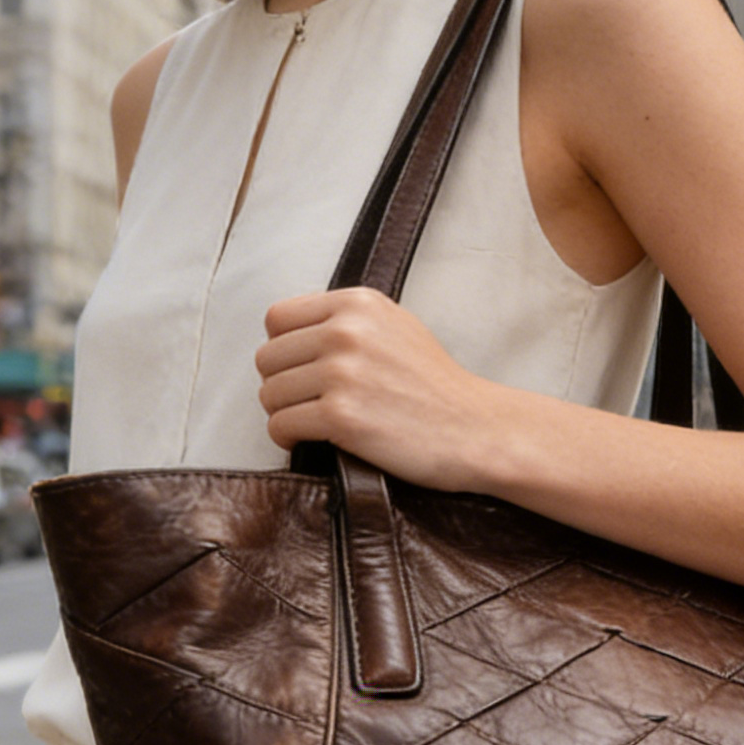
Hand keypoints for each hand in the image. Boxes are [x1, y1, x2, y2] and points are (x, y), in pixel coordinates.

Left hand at [256, 288, 503, 488]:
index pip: (277, 318)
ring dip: (285, 414)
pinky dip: (288, 439)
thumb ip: (346, 320)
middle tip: (307, 402)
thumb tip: (290, 332)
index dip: (283, 348)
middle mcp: (346, 331)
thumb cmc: (437, 386)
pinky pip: (281, 426)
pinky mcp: (340, 416)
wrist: (476, 428)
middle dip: (282, 385)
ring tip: (313, 422)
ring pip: (269, 394)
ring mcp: (342, 373)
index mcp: (357, 303)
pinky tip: (312, 441)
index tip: (300, 368)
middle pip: (267, 358)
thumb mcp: (395, 326)